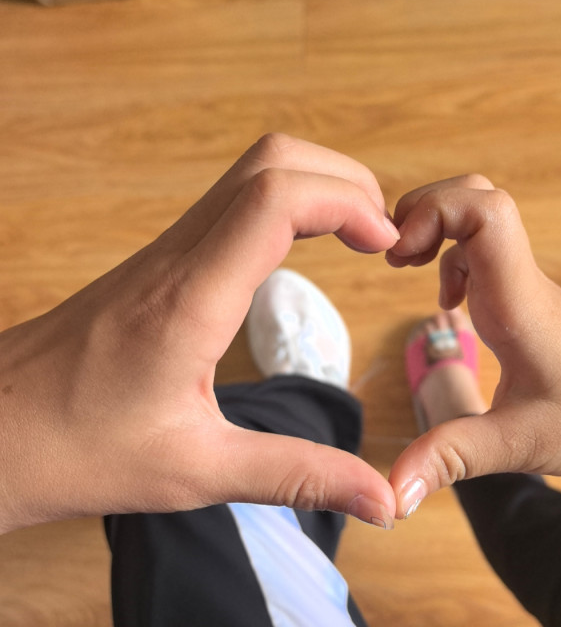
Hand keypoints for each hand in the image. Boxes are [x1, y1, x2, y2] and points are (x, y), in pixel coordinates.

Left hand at [0, 134, 398, 533]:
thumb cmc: (77, 448)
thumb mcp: (197, 471)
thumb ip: (297, 475)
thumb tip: (380, 498)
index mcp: (191, 299)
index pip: (276, 198)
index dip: (347, 202)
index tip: (386, 244)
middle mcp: (180, 255)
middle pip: (272, 159)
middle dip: (343, 181)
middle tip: (381, 236)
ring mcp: (169, 248)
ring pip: (254, 170)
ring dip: (318, 187)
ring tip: (357, 237)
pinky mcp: (165, 257)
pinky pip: (236, 199)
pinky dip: (288, 204)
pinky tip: (307, 247)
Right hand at [386, 176, 560, 517]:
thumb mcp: (520, 444)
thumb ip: (451, 459)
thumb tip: (392, 496)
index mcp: (518, 300)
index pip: (483, 210)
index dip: (432, 213)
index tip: (400, 256)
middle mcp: (520, 278)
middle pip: (475, 193)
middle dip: (423, 210)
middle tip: (395, 255)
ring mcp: (525, 281)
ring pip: (479, 213)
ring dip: (435, 228)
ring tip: (406, 267)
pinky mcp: (527, 293)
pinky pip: (484, 248)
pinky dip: (452, 255)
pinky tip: (450, 301)